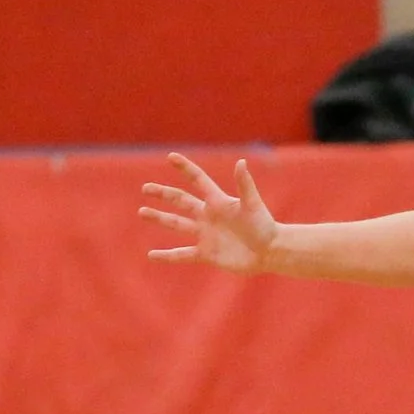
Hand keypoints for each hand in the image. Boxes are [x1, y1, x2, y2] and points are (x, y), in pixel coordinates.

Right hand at [141, 154, 277, 272]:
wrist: (270, 252)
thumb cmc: (264, 226)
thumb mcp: (253, 204)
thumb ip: (244, 184)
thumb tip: (240, 162)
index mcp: (218, 201)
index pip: (198, 181)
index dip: (186, 168)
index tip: (171, 157)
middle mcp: (208, 216)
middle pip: (181, 201)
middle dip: (163, 194)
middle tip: (146, 188)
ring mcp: (206, 235)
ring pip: (177, 224)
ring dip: (160, 218)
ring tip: (142, 212)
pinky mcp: (206, 253)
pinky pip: (183, 254)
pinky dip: (167, 256)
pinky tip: (151, 255)